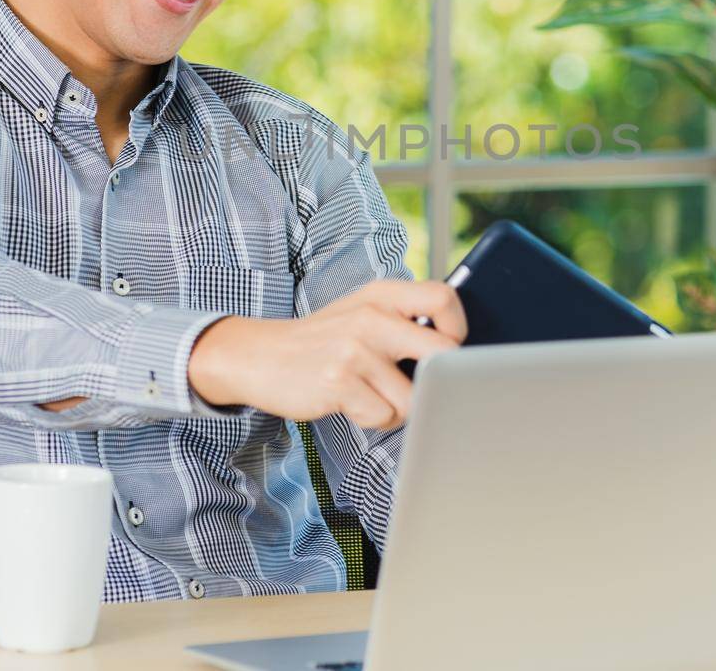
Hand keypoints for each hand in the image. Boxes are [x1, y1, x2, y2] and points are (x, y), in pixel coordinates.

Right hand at [187, 279, 466, 429]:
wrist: (258, 356)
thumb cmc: (322, 340)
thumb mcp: (361, 312)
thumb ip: (403, 319)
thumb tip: (457, 349)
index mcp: (382, 295)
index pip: (443, 298)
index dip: (457, 327)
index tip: (449, 346)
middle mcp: (371, 317)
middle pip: (443, 354)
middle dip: (441, 380)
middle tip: (420, 385)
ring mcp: (355, 350)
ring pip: (415, 397)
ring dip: (400, 408)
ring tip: (375, 395)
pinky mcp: (339, 383)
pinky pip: (385, 416)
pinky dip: (375, 419)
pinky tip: (353, 405)